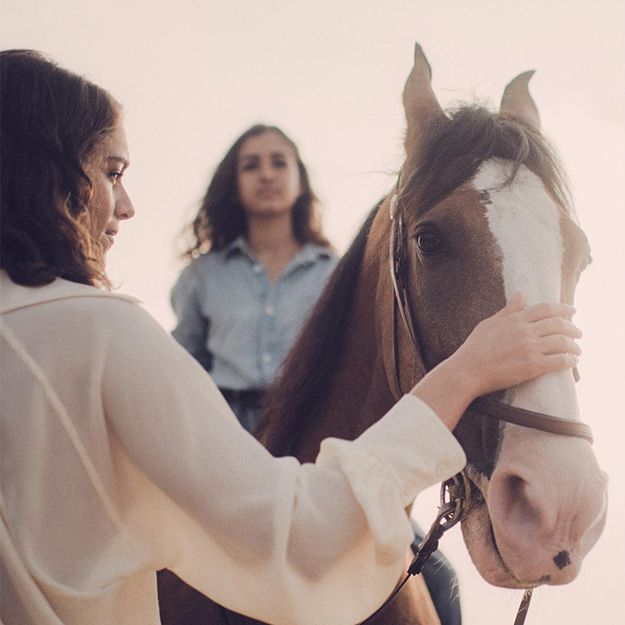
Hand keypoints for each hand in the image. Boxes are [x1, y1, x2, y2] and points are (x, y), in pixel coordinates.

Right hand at [452, 291, 580, 396]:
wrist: (467, 371)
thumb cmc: (474, 348)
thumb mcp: (489, 323)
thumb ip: (508, 310)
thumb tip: (520, 294)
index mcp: (515, 319)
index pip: (546, 308)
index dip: (563, 308)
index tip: (573, 311)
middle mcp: (525, 331)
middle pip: (559, 324)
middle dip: (573, 328)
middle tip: (578, 333)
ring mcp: (529, 348)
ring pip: (562, 342)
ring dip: (574, 346)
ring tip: (577, 350)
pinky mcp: (532, 366)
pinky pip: (559, 361)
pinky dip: (570, 361)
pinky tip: (572, 362)